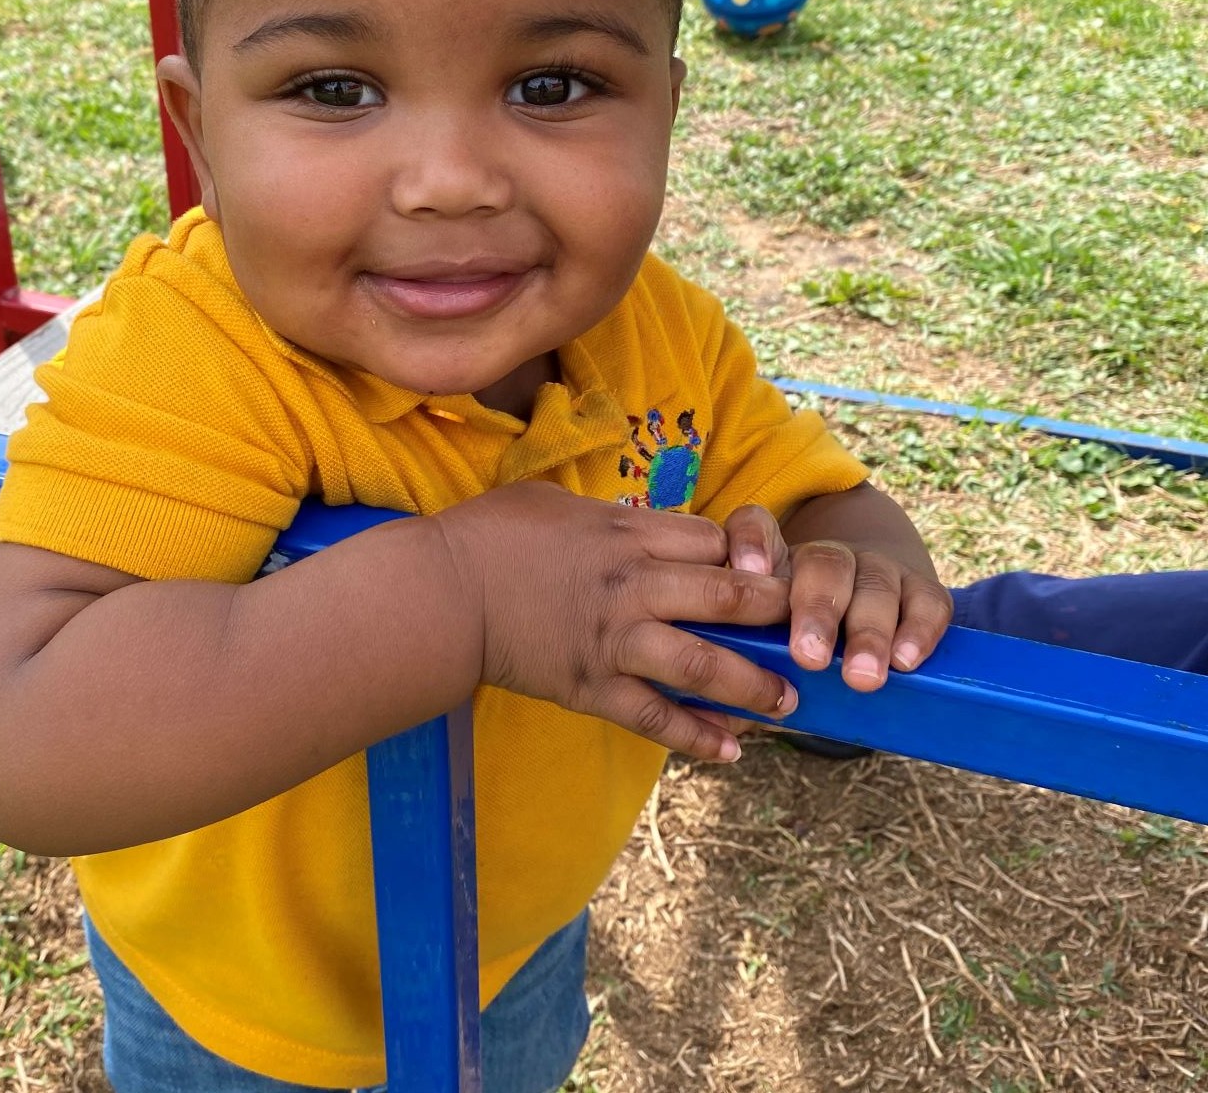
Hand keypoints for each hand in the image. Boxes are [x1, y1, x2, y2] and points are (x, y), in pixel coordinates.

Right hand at [431, 482, 798, 762]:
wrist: (441, 591)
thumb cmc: (492, 534)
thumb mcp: (556, 503)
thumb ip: (610, 518)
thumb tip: (642, 526)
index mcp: (625, 535)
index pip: (713, 543)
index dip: (753, 557)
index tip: (776, 573)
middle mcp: (632, 586)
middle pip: (728, 598)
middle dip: (778, 617)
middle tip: (812, 634)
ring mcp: (614, 641)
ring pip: (704, 665)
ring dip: (754, 686)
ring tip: (789, 703)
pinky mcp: (591, 687)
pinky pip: (654, 717)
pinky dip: (694, 737)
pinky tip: (728, 751)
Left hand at [722, 503, 952, 691]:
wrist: (867, 599)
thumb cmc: (794, 633)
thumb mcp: (760, 640)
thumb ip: (734, 673)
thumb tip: (709, 721)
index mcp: (775, 560)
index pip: (756, 527)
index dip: (750, 544)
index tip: (746, 572)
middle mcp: (826, 556)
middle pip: (821, 564)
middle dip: (816, 611)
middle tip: (809, 658)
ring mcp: (877, 567)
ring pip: (873, 583)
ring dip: (868, 631)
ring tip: (862, 678)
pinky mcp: (921, 587)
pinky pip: (927, 601)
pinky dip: (918, 630)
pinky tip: (906, 662)